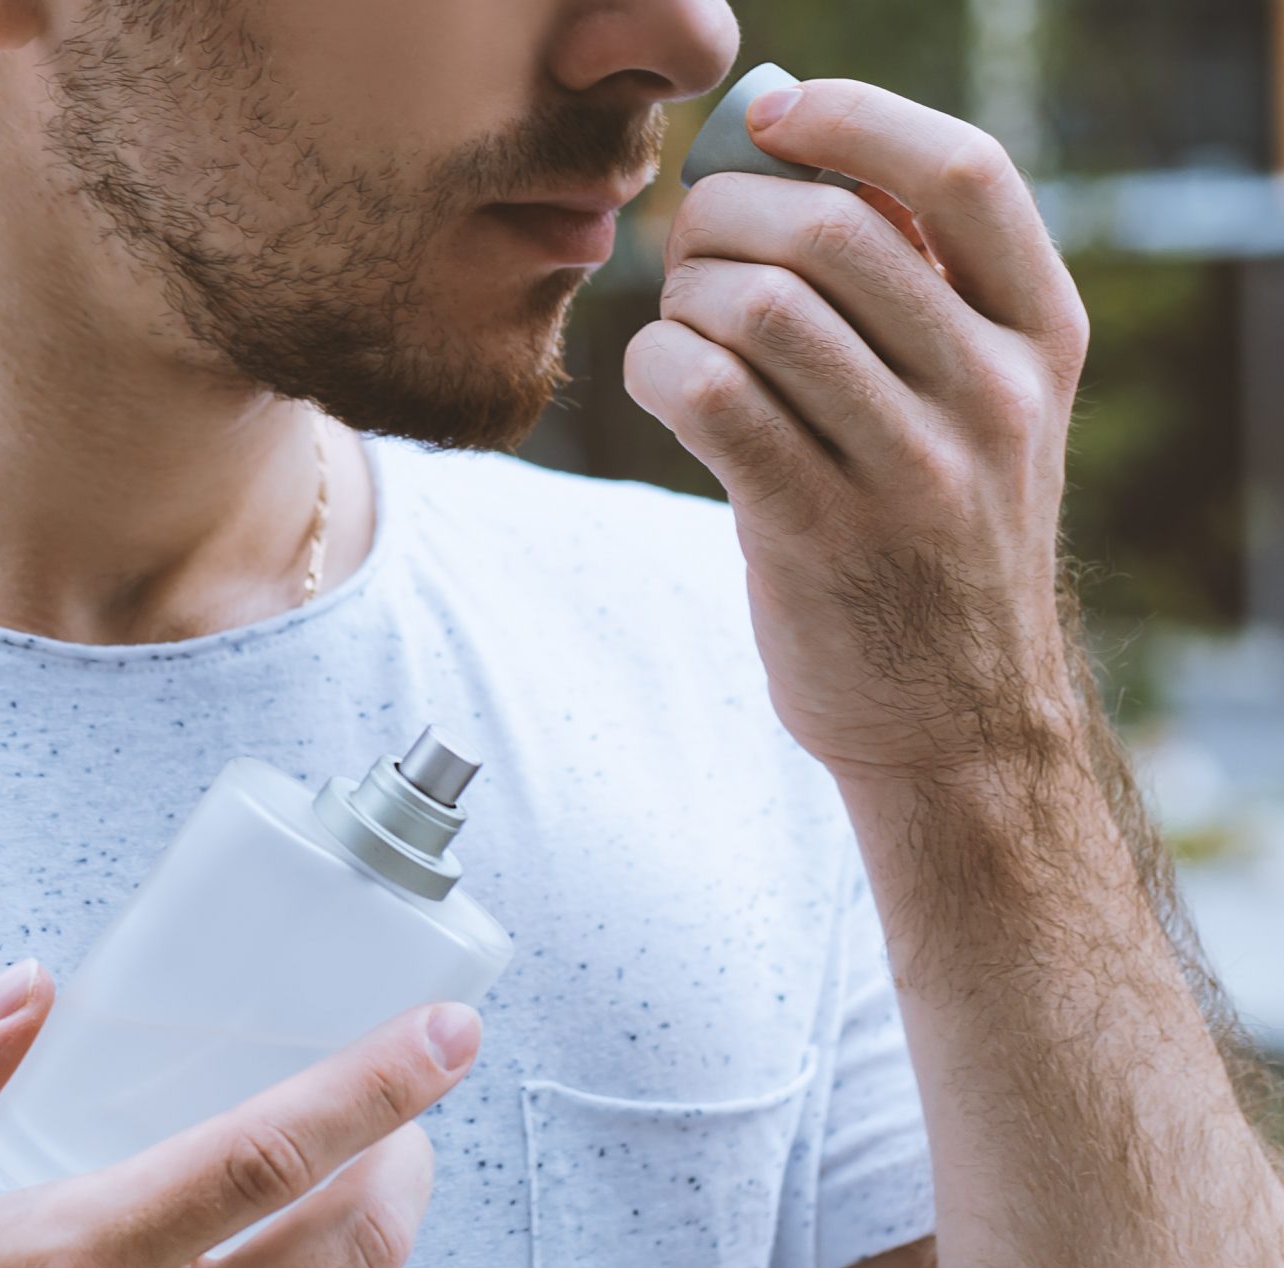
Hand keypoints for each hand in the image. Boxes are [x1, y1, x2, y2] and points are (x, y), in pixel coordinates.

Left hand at [624, 78, 1093, 786]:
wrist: (956, 720)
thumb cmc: (932, 535)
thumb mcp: (973, 405)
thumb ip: (907, 288)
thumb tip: (781, 133)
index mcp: (1038, 336)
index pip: (964, 176)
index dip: (855, 120)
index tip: (772, 116)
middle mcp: (989, 394)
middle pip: (830, 230)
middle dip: (724, 216)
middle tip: (691, 248)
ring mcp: (909, 468)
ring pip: (759, 310)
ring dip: (684, 296)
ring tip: (679, 323)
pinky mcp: (815, 533)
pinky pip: (709, 398)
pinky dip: (659, 366)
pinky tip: (661, 381)